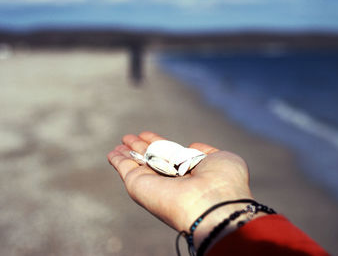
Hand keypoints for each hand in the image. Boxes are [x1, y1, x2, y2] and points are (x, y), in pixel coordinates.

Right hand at [107, 131, 253, 247]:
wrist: (213, 204)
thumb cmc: (224, 182)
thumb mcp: (222, 159)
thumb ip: (207, 152)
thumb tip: (192, 146)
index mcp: (190, 174)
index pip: (171, 156)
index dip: (160, 144)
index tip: (148, 134)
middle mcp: (171, 180)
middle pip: (153, 159)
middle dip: (142, 147)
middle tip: (130, 137)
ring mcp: (154, 184)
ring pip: (138, 164)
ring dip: (128, 152)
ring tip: (122, 140)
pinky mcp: (138, 186)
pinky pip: (125, 170)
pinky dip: (118, 161)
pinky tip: (112, 153)